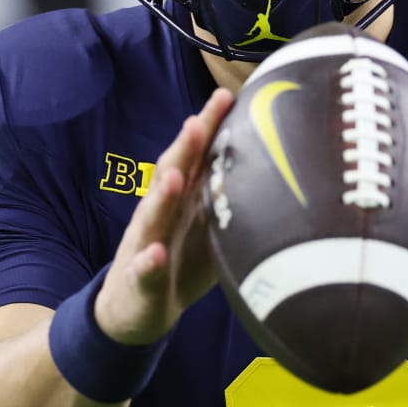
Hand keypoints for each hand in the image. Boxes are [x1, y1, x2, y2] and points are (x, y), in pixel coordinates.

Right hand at [95, 89, 234, 344]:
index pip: (193, 157)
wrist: (132, 310)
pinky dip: (149, 262)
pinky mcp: (140, 282)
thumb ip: (226, 197)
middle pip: (171, 174)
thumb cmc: (177, 260)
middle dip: (183, 149)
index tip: (226, 96)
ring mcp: (146, 246)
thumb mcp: (205, 226)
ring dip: (163, 197)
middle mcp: (160, 215)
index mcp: (181, 200)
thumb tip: (275, 169)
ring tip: (174, 178)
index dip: (207, 127)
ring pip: (153, 217)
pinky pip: (144, 271)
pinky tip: (155, 254)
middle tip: (197, 121)